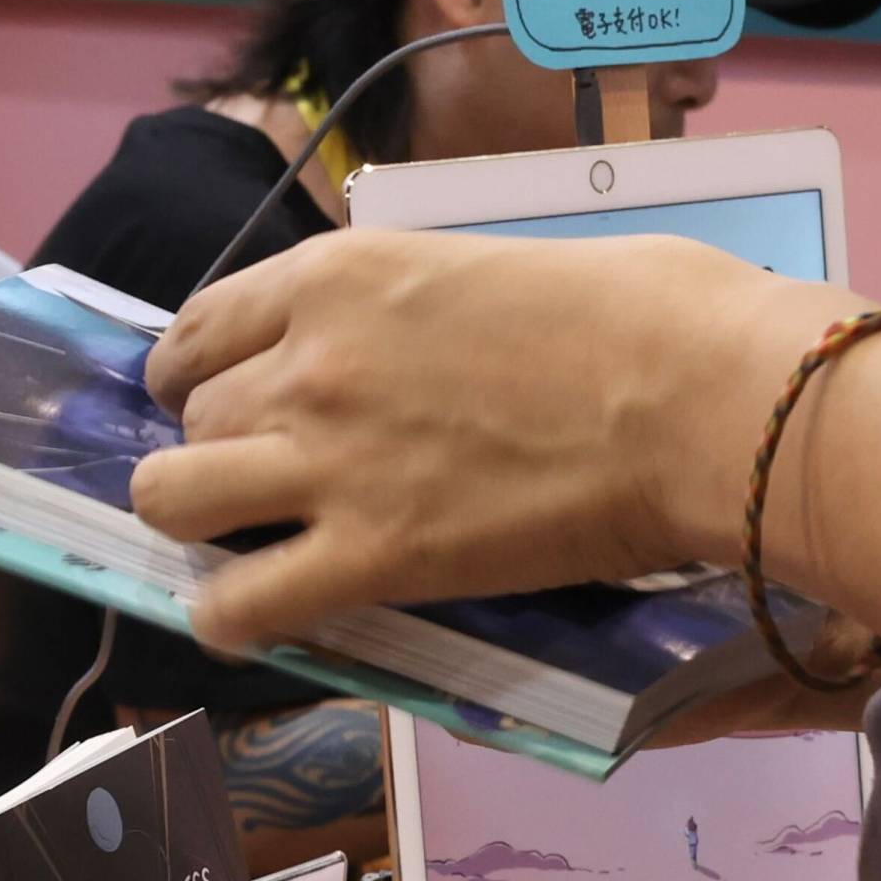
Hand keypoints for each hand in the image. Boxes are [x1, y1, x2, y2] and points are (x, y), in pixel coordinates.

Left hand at [129, 229, 848, 654]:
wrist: (709, 399)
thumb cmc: (649, 315)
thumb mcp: (492, 262)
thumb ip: (412, 306)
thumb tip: (409, 342)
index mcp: (340, 275)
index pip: (199, 328)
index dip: (198, 373)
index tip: (222, 398)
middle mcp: (308, 363)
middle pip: (192, 419)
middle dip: (219, 448)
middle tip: (272, 475)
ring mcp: (327, 463)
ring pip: (171, 502)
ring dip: (198, 524)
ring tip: (245, 540)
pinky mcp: (367, 557)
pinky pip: (236, 606)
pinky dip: (228, 618)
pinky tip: (254, 617)